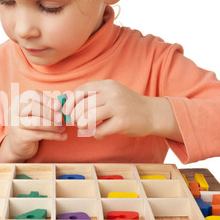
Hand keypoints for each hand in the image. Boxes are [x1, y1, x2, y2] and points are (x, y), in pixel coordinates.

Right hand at [0, 90, 66, 161]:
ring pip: (37, 122)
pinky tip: (62, 136)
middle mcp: (15, 110)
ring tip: (63, 128)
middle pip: (33, 108)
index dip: (47, 100)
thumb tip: (63, 99)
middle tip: (61, 119)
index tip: (58, 105)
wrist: (18, 145)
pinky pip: (40, 134)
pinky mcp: (21, 137)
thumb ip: (48, 105)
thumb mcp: (37, 113)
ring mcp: (16, 124)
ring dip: (53, 125)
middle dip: (50, 113)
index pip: (33, 95)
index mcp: (20, 100)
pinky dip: (54, 135)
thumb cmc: (31, 126)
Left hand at [62, 79, 182, 141]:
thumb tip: (68, 105)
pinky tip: (101, 134)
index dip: (70, 102)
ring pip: (88, 118)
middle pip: (82, 106)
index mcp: (107, 85)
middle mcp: (112, 94)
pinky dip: (96, 134)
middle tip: (76, 123)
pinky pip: (99, 131)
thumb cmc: (127, 106)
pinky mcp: (122, 122)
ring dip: (83, 126)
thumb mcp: (111, 94)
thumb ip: (93, 97)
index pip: (81, 91)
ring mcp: (118, 107)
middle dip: (74, 117)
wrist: (153, 114)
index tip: (67, 112)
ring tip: (86, 128)